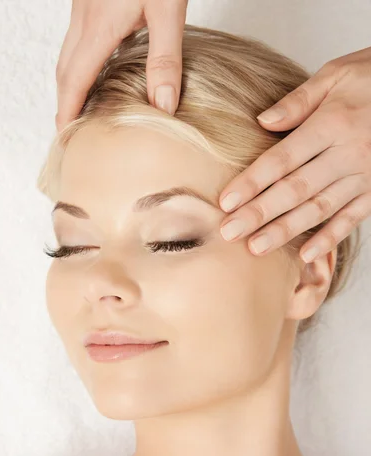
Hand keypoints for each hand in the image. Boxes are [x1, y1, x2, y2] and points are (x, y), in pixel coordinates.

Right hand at [55, 0, 187, 131]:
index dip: (68, 112)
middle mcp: (83, 16)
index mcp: (99, 26)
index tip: (67, 138)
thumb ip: (165, 59)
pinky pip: (79, 37)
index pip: (74, 81)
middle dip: (66, 103)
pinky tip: (102, 70)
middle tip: (72, 131)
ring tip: (84, 108)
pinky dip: (83, 61)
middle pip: (65, 70)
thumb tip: (163, 107)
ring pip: (69, 53)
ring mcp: (84, 5)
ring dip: (73, 83)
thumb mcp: (168, 10)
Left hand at [218, 46, 370, 262]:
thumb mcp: (337, 74)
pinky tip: (306, 254)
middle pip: (295, 189)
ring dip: (286, 230)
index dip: (253, 182)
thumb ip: (299, 100)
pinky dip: (330, 239)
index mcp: (333, 124)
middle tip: (230, 232)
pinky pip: (351, 219)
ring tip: (256, 247)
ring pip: (319, 209)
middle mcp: (348, 154)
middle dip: (260, 213)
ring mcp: (365, 176)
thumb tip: (263, 121)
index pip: (283, 159)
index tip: (226, 201)